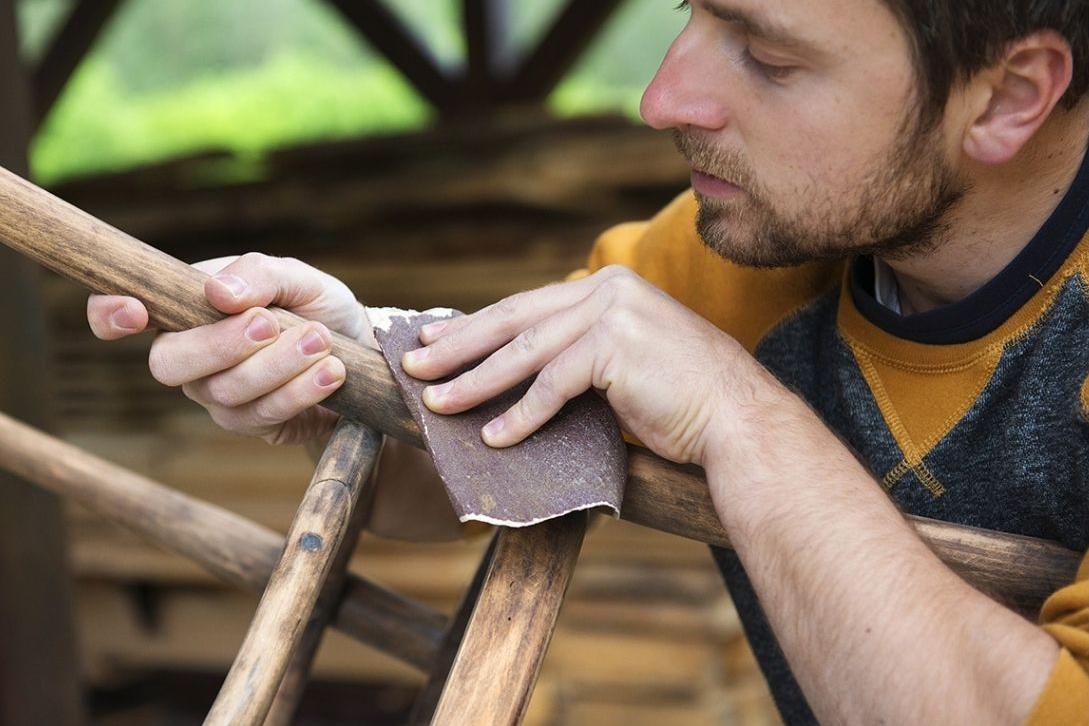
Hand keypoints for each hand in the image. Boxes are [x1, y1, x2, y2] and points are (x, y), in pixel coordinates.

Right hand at [86, 253, 372, 444]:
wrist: (361, 346)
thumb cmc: (316, 304)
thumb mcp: (298, 277)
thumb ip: (260, 274)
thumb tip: (219, 292)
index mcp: (185, 307)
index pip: (118, 313)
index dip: (109, 314)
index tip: (134, 311)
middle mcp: (190, 355)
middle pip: (169, 364)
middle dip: (220, 345)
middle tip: (269, 323)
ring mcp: (217, 394)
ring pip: (224, 391)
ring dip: (276, 365)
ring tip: (319, 341)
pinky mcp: (253, 423)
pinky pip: (263, 414)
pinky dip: (300, 390)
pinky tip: (331, 371)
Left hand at [401, 265, 765, 466]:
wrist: (739, 420)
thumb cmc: (682, 401)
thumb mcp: (622, 364)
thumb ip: (577, 355)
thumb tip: (518, 372)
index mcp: (607, 287)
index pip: (526, 308)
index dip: (476, 327)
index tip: (436, 341)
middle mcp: (607, 289)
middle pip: (514, 321)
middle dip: (458, 346)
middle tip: (413, 365)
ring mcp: (612, 312)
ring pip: (525, 353)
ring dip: (474, 382)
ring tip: (436, 405)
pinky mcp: (615, 345)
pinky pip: (553, 385)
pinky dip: (520, 415)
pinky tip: (494, 438)